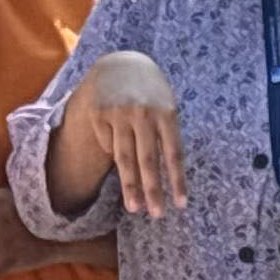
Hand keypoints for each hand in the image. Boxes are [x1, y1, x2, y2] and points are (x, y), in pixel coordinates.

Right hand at [74, 50, 186, 218]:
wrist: (121, 64)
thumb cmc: (151, 95)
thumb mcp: (165, 108)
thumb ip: (165, 137)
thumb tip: (162, 180)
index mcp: (167, 112)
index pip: (174, 153)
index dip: (177, 180)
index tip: (181, 205)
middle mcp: (143, 112)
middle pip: (148, 159)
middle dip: (153, 190)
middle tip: (157, 215)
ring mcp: (119, 113)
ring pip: (124, 158)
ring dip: (130, 187)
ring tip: (135, 209)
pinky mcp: (99, 114)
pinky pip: (107, 145)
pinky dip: (113, 152)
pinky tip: (117, 147)